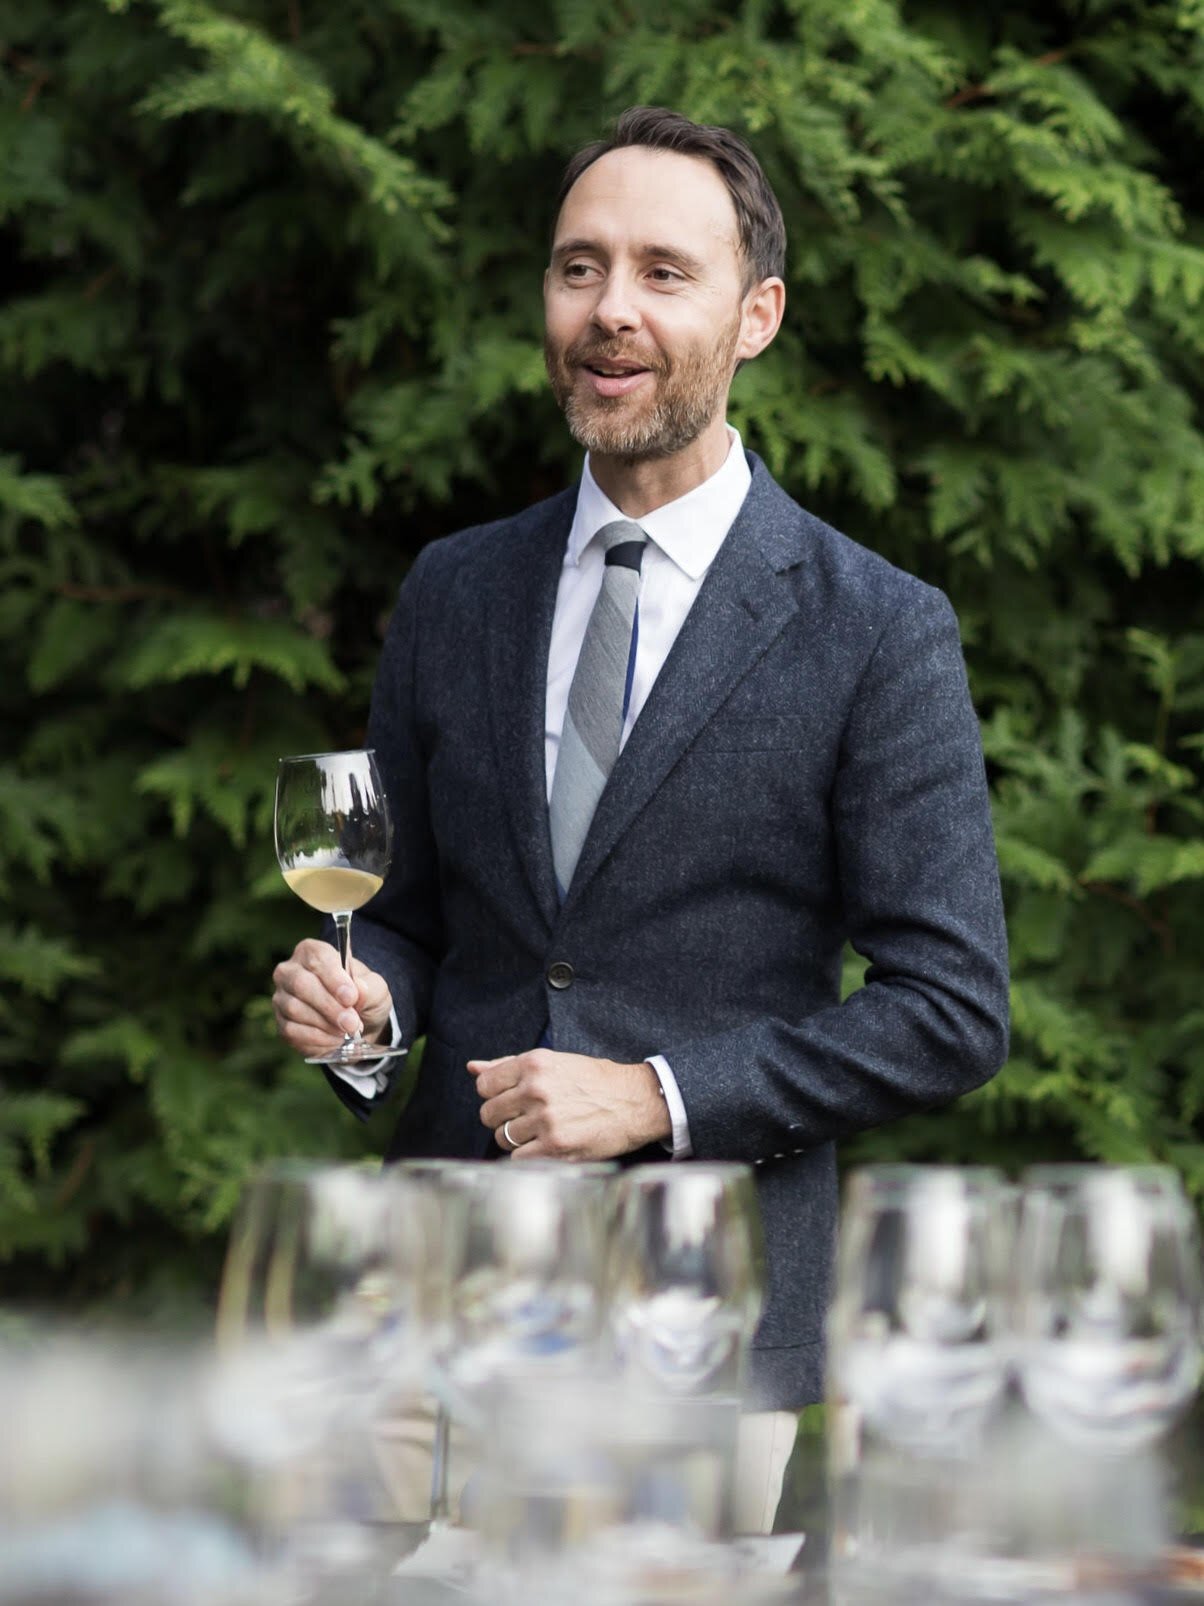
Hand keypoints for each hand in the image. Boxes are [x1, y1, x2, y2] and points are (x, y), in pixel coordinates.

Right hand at [272, 938, 393, 1060]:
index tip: (351, 998)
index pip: (318, 958)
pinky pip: (293, 1031)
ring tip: (347, 1032)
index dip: (334, 978)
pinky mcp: (282, 1023)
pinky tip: (334, 1040)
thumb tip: (358, 989)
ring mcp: (282, 998)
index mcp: (312, 952)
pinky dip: (318, 1039)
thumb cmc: (363, 998)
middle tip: (352, 1023)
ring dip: (326, 1024)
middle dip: (329, 1006)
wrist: (357, 1025)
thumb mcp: (376, 990)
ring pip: (295, 1009)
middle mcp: (290, 971)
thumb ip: (370, 988)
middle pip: (301, 984)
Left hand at [468, 1048, 670, 1160]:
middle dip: (503, 1118)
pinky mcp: (555, 1147)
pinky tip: (547, 1146)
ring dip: (517, 1139)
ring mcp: (545, 1120)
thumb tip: (473, 1068)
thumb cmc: (593, 1081)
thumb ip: (508, 1066)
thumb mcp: (552, 1063)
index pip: (485, 1085)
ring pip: (503, 1138)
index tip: (511, 1099)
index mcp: (534, 1064)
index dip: (495, 1095)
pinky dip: (529, 1156)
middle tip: (526, 1117)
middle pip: (489, 1114)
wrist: (634, 1102)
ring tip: (541, 1131)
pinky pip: (518, 1158)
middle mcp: (536, 1090)